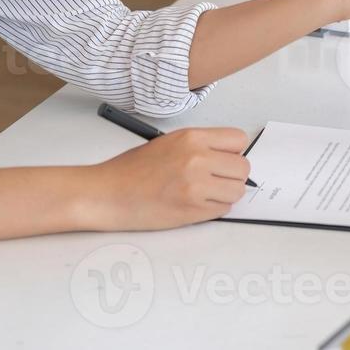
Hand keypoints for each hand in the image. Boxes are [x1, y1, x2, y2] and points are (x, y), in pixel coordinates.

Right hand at [87, 127, 251, 230]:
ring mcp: (196, 186)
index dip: (233, 152)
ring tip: (205, 194)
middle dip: (232, 175)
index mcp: (191, 138)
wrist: (107, 194)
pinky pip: (223, 209)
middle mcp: (197, 159)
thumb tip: (226, 156)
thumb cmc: (131, 170)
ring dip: (226, 194)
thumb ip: (199, 146)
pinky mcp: (192, 210)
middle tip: (215, 180)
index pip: (238, 140)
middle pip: (242, 168)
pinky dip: (214, 209)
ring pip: (237, 191)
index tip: (224, 159)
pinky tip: (195, 204)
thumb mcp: (168, 143)